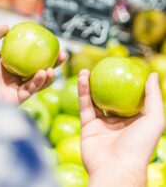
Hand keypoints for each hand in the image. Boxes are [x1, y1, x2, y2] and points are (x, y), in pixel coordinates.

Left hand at [0, 25, 65, 104]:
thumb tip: (7, 27)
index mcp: (3, 64)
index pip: (25, 57)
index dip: (38, 51)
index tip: (50, 42)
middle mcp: (10, 77)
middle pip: (35, 69)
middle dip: (50, 63)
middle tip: (62, 55)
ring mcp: (12, 88)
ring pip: (36, 82)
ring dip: (48, 75)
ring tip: (54, 67)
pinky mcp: (13, 100)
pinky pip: (29, 91)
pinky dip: (38, 82)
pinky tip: (43, 73)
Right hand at [78, 70, 164, 186]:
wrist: (115, 168)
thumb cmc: (139, 146)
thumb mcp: (154, 120)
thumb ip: (154, 97)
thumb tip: (154, 74)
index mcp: (134, 120)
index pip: (129, 98)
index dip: (125, 83)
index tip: (120, 68)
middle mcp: (117, 122)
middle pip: (109, 97)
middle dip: (104, 82)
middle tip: (101, 68)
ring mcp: (101, 124)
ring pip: (94, 99)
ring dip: (89, 84)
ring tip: (86, 70)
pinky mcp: (87, 125)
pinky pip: (84, 105)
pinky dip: (82, 91)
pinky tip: (83, 78)